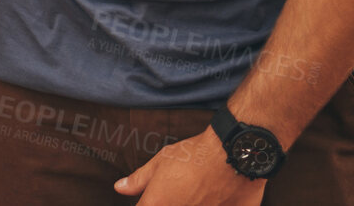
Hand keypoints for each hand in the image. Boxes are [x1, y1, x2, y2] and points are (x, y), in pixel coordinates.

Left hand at [115, 127, 264, 204]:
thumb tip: (120, 187)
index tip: (154, 198)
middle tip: (183, 189)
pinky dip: (215, 204)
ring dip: (193, 203)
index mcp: (158, 204)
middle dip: (173, 201)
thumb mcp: (161, 161)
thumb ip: (139, 180)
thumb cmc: (196, 155)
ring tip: (199, 190)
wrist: (233, 153)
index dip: (149, 202)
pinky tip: (216, 196)